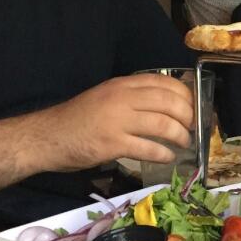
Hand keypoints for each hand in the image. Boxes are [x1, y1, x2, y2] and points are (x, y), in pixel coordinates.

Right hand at [29, 74, 195, 171]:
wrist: (46, 137)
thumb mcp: (105, 98)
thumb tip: (166, 107)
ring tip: (184, 143)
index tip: (194, 107)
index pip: (164, 82)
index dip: (186, 95)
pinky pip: (149, 148)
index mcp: (121, 85)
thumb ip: (131, 98)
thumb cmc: (77, 119)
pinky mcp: (112, 144)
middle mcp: (121, 98)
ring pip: (164, 124)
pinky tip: (168, 157)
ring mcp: (117, 121)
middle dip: (188, 116)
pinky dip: (164, 154)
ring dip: (180, 136)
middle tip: (193, 128)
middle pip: (169, 102)